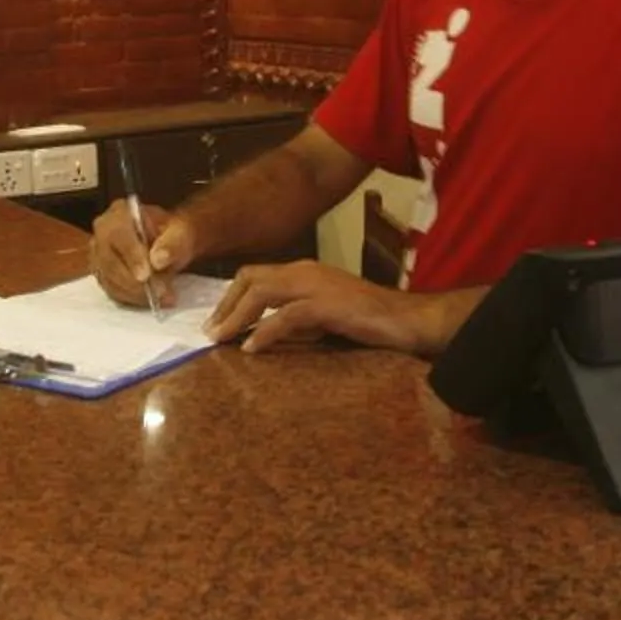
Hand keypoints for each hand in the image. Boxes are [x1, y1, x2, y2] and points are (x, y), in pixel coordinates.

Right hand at [89, 198, 194, 306]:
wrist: (170, 243)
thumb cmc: (174, 234)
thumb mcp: (181, 233)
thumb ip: (172, 244)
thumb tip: (158, 260)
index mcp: (120, 212)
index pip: (118, 234)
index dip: (131, 256)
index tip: (146, 276)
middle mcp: (102, 231)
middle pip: (109, 260)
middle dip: (134, 281)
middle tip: (161, 294)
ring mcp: (98, 253)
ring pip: (108, 278)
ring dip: (134, 293)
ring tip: (162, 298)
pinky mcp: (101, 273)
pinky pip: (110, 290)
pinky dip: (130, 298)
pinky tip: (150, 300)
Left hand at [205, 261, 438, 354]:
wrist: (409, 320)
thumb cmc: (370, 321)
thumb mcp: (325, 317)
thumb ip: (297, 319)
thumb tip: (263, 334)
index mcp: (305, 272)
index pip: (256, 275)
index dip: (231, 296)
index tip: (217, 322)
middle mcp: (306, 271)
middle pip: (250, 277)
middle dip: (225, 303)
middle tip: (211, 332)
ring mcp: (316, 285)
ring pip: (261, 292)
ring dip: (235, 316)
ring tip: (220, 339)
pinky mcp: (327, 305)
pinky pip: (285, 316)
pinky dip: (263, 332)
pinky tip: (251, 348)